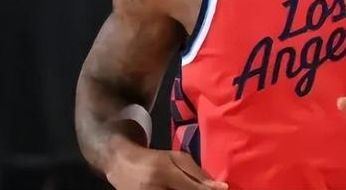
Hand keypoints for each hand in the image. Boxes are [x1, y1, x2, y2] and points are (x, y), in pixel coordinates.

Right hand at [106, 138, 227, 189]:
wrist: (122, 164)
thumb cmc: (154, 159)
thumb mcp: (176, 158)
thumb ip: (197, 172)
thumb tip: (219, 187)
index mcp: (164, 171)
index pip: (191, 187)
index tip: (223, 189)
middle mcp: (154, 188)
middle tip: (210, 189)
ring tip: (194, 188)